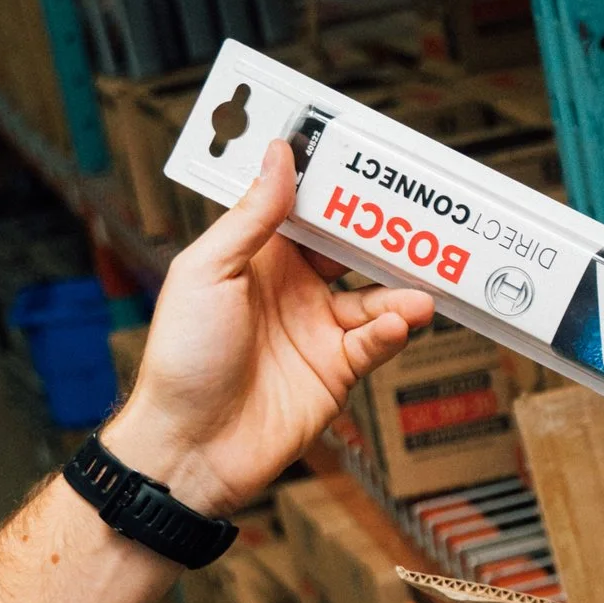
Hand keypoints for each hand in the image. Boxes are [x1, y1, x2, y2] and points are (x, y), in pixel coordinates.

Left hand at [103, 138, 436, 517]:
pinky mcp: (335, 374)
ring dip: (399, 293)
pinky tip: (398, 325)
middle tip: (419, 225)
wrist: (192, 445)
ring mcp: (316, 333)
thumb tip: (279, 157)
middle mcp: (291, 292)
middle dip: (384, 240)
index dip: (336, 191)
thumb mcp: (208, 271)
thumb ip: (251, 216)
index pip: (306, 212)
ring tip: (421, 292)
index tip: (367, 167)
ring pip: (374, 300)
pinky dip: (391, 333)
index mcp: (256, 259)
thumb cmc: (183, 358)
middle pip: (350, 254)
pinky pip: (374, 345)